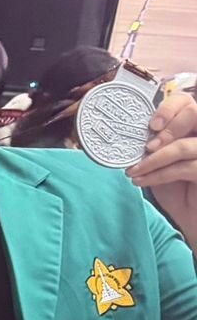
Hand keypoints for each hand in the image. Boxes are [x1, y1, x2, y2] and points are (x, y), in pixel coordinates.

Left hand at [129, 90, 196, 241]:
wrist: (192, 218)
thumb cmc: (177, 188)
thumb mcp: (160, 162)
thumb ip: (153, 145)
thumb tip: (128, 135)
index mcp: (194, 127)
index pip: (187, 101)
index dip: (169, 108)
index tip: (150, 126)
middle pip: (193, 111)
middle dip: (166, 128)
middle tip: (146, 148)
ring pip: (183, 146)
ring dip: (152, 160)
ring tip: (133, 171)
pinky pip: (183, 168)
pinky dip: (157, 175)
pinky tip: (140, 181)